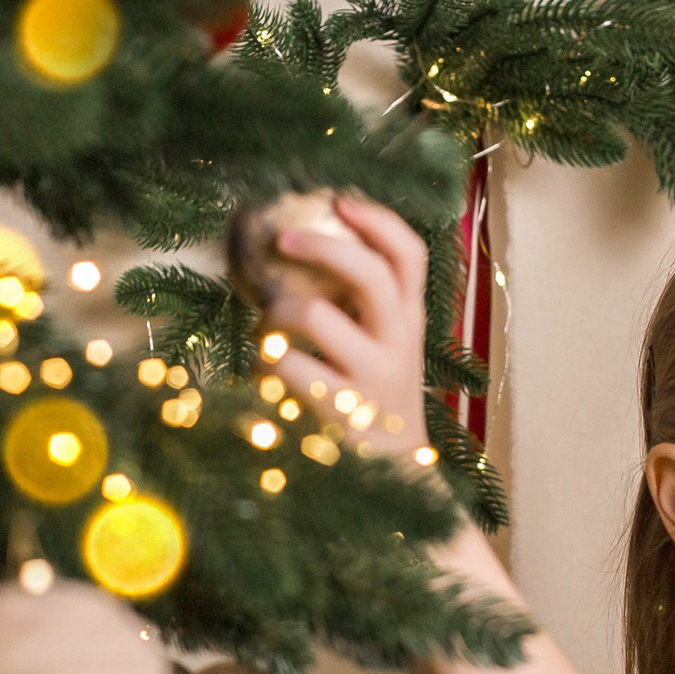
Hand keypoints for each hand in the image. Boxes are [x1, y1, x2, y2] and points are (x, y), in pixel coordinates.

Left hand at [263, 191, 434, 463]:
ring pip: (313, 315)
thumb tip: (317, 242)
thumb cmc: (379, 396)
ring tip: (264, 330)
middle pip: (370, 274)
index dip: (377, 220)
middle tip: (283, 237)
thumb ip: (369, 303)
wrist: (398, 473)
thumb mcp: (390, 344)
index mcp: (410, 318)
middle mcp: (398, 342)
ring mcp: (371, 378)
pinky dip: (264, 363)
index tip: (341, 200)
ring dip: (274, 314)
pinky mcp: (340, 411)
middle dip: (322, 245)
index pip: (410, 255)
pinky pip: (285, 366)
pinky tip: (266, 372)